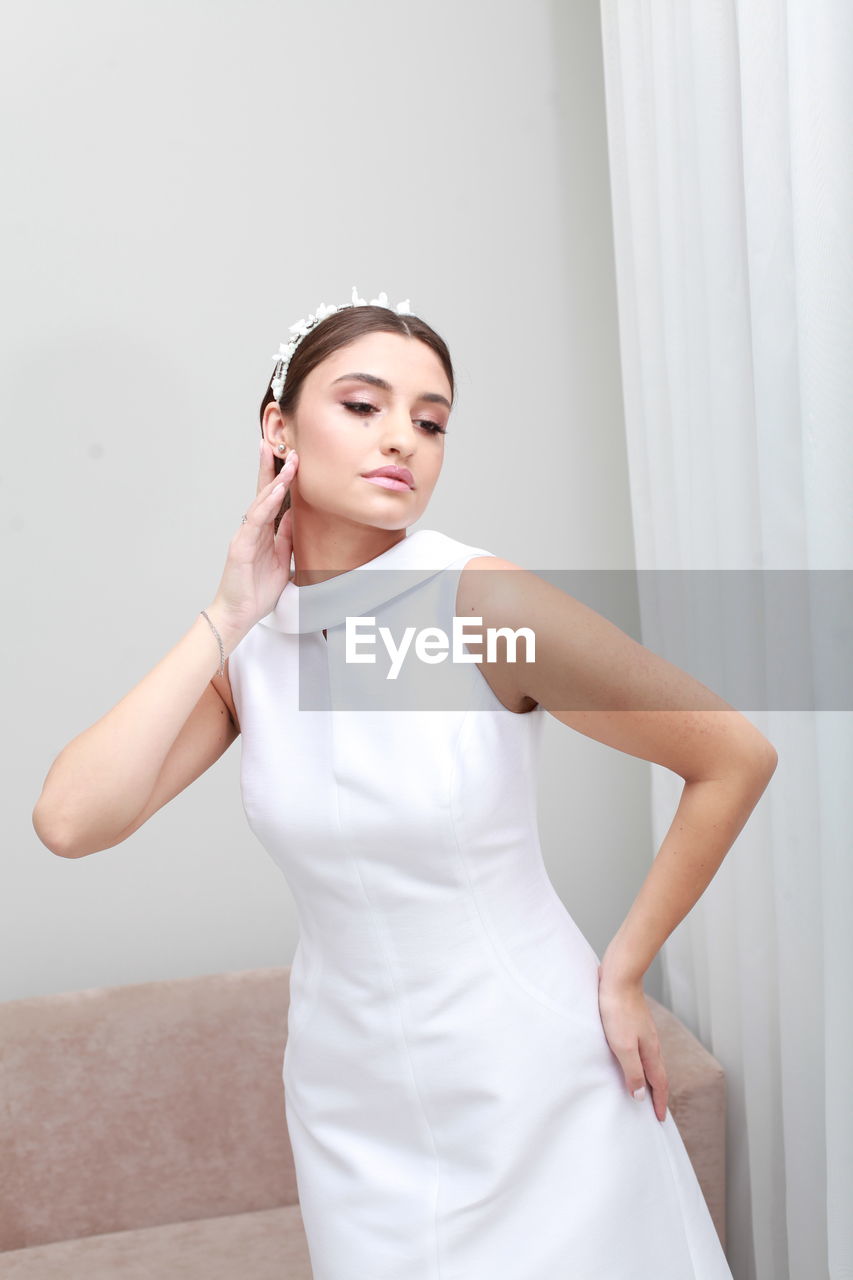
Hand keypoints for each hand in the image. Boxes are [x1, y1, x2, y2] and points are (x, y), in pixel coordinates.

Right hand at [209, 440, 298, 634]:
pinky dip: (266, 505)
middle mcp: (253, 530)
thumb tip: (294, 516)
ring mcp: (245, 536)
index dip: (281, 478)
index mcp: (263, 532)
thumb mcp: (281, 559)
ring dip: (274, 480)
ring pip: (260, 502)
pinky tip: (276, 491)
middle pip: (263, 492)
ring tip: (287, 462)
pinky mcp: (240, 547)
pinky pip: (256, 522)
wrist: (240, 614)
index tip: (292, 458)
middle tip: (281, 443)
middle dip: (272, 467)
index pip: (272, 499)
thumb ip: (286, 537)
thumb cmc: (257, 591)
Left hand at [597, 965, 668, 1121]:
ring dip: (648, 1078)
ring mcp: (643, 1032)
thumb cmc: (618, 1010)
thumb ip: (633, 1071)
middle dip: (657, 1093)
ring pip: (649, 1061)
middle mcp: (651, 1044)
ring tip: (642, 1090)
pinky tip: (629, 1060)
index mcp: (651, 1052)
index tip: (659, 1120)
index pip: (659, 1083)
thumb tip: (640, 1096)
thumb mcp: (623, 1046)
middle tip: (654, 1110)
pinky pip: (640, 1050)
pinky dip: (639, 1062)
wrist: (619, 977)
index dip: (659, 1103)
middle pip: (657, 1074)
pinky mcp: (633, 1023)